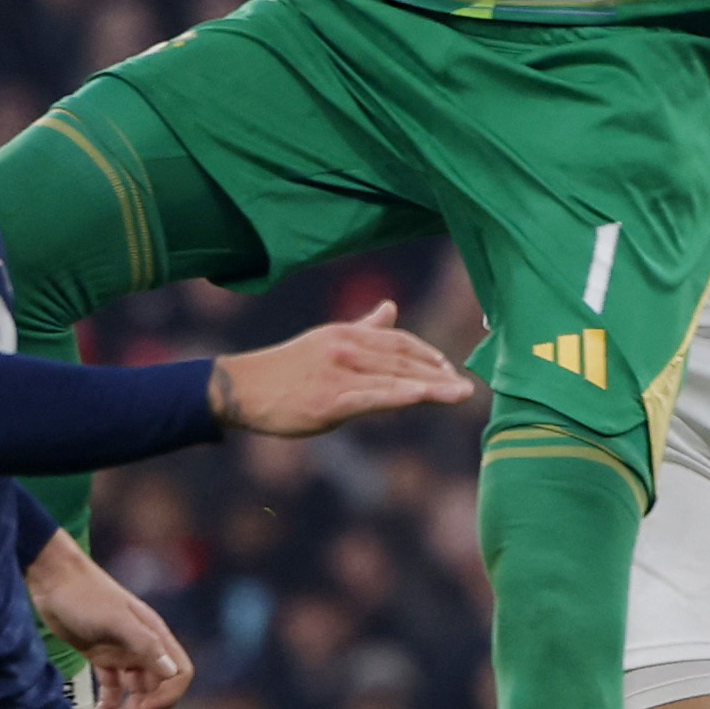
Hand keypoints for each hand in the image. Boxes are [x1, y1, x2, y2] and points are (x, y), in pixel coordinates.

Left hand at [26, 532, 191, 708]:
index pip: (179, 674)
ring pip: (137, 692)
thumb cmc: (85, 596)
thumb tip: (173, 673)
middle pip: (160, 688)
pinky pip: (113, 689)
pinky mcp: (102, 657)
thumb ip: (145, 645)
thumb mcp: (116, 621)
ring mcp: (122, 653)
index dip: (167, 697)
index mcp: (154, 636)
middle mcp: (143, 646)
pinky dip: (109, 705)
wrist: (53, 581)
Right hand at [207, 301, 471, 436]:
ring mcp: (339, 374)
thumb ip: (364, 328)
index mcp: (347, 333)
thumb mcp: (327, 340)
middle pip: (403, 361)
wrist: (242, 389)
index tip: (450, 369)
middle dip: (439, 374)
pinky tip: (423, 398)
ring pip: (395, 379)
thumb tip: (392, 307)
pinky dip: (401, 396)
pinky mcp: (330, 401)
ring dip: (432, 387)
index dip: (428, 355)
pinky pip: (373, 398)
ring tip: (460, 396)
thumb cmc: (286, 370)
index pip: (399, 342)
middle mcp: (347, 348)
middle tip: (467, 388)